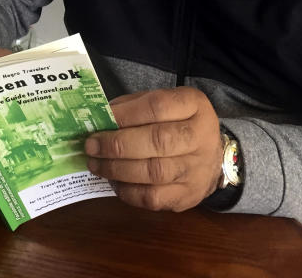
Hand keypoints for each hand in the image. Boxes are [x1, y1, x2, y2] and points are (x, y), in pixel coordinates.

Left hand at [84, 87, 222, 211]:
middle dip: (117, 144)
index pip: (157, 106)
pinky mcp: (187, 196)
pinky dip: (127, 191)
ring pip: (153, 172)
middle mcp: (201, 137)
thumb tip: (97, 119)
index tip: (100, 119)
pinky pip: (152, 198)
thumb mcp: (160, 103)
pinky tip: (114, 181)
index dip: (125, 114)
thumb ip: (131, 107)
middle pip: (158, 141)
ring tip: (96, 164)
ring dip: (117, 169)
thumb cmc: (175, 124)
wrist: (211, 157)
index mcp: (194, 105)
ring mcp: (197, 169)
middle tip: (91, 145)